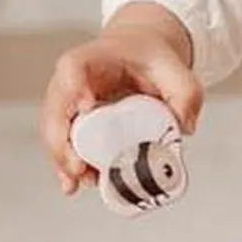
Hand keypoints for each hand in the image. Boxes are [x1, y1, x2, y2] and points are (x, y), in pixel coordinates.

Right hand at [40, 2, 203, 194]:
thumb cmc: (149, 58)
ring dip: (62, 161)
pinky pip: (64, 145)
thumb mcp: (175, 68)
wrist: (140, 56)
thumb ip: (187, 93)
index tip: (87, 107)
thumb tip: (185, 128)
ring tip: (77, 184)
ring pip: (54, 133)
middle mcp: (71, 81)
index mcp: (92, 59)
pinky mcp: (73, 124)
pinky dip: (68, 166)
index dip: (74, 88)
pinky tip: (75, 185)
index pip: (73, 69)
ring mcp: (68, 104)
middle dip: (61, 143)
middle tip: (78, 168)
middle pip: (55, 109)